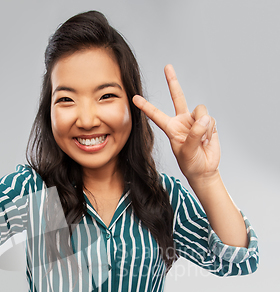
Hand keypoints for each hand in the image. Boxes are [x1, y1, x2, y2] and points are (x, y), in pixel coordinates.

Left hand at [132, 64, 219, 182]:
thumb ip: (194, 134)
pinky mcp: (208, 122)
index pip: (156, 115)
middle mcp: (182, 121)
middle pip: (177, 97)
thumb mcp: (186, 152)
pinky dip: (210, 131)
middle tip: (167, 67)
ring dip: (203, 126)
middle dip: (172, 81)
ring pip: (200, 111)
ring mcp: (195, 120)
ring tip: (201, 140)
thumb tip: (204, 119)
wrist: (205, 170)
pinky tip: (207, 140)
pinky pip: (211, 119)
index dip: (146, 106)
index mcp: (171, 128)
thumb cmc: (191, 164)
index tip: (134, 98)